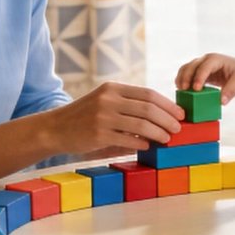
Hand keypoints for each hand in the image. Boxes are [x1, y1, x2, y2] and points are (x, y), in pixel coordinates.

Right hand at [52, 82, 184, 152]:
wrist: (55, 128)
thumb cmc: (84, 116)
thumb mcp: (104, 101)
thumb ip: (128, 105)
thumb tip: (160, 115)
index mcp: (112, 88)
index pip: (148, 93)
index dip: (167, 104)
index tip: (179, 114)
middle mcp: (109, 99)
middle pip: (148, 108)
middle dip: (167, 119)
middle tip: (178, 129)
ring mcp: (103, 116)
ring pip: (142, 124)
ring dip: (159, 133)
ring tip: (167, 139)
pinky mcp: (99, 134)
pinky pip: (129, 139)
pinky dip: (142, 143)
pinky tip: (148, 146)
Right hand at [174, 53, 234, 103]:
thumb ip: (231, 91)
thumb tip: (221, 102)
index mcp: (216, 59)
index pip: (204, 67)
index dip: (199, 77)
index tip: (196, 89)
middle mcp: (207, 60)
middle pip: (191, 66)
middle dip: (186, 77)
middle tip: (183, 90)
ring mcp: (202, 65)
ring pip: (186, 69)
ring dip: (181, 79)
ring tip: (180, 91)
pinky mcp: (200, 73)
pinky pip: (188, 75)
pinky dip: (183, 82)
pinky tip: (182, 92)